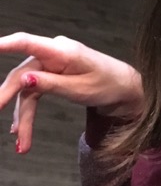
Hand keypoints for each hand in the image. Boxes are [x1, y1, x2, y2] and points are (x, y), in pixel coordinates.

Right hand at [0, 33, 143, 153]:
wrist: (123, 88)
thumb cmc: (107, 84)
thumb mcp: (81, 88)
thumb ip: (51, 84)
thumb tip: (24, 80)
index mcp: (62, 51)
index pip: (28, 43)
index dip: (5, 45)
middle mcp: (52, 54)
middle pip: (21, 74)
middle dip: (6, 97)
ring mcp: (50, 64)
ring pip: (26, 90)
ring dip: (21, 116)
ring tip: (20, 142)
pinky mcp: (50, 75)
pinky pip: (33, 93)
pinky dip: (27, 112)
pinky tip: (19, 131)